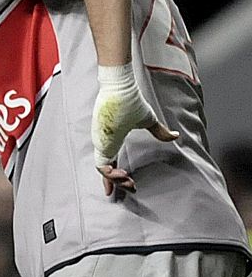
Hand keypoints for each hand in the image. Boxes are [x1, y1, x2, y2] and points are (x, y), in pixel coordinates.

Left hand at [91, 64, 176, 197]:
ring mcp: (100, 143)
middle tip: (132, 186)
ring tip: (128, 180)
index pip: (109, 163)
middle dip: (116, 183)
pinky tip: (122, 174)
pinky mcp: (100, 141)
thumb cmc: (131, 102)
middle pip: (105, 170)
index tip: (123, 186)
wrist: (122, 89)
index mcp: (112, 141)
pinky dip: (110, 174)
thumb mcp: (147, 121)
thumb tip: (176, 137)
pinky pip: (101, 165)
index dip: (113, 177)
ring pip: (103, 170)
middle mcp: (104, 143)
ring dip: (115, 180)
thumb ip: (160, 132)